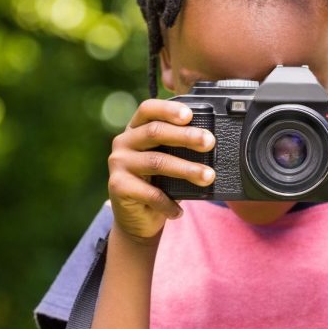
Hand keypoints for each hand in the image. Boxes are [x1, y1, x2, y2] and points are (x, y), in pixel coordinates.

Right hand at [107, 99, 215, 240]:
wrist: (137, 219)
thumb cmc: (158, 184)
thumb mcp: (168, 160)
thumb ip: (179, 148)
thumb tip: (210, 142)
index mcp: (135, 129)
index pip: (148, 109)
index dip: (168, 109)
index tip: (190, 115)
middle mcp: (123, 142)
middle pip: (154, 132)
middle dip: (186, 136)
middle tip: (209, 142)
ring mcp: (118, 164)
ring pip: (156, 161)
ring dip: (186, 169)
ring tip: (208, 177)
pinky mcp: (117, 186)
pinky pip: (150, 193)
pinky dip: (168, 203)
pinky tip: (179, 211)